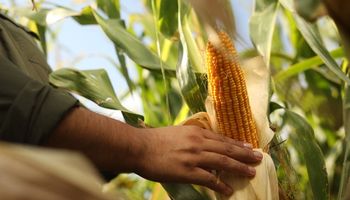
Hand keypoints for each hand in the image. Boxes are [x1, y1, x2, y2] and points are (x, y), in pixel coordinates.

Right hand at [134, 125, 262, 195]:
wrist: (139, 147)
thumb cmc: (156, 140)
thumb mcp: (177, 132)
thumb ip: (192, 136)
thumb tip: (204, 142)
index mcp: (195, 132)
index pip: (222, 138)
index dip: (237, 144)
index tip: (249, 146)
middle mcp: (198, 142)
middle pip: (227, 149)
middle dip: (245, 154)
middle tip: (259, 157)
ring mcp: (194, 157)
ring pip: (223, 162)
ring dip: (239, 168)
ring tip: (251, 172)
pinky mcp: (187, 171)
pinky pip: (209, 179)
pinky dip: (220, 185)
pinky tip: (228, 190)